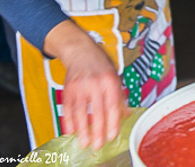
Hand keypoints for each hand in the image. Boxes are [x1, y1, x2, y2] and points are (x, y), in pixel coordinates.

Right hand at [47, 21, 124, 149]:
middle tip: (97, 145)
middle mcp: (95, 83)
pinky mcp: (68, 88)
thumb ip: (120, 97)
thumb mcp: (115, 77)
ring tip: (84, 143)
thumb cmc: (100, 65)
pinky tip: (71, 132)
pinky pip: (68, 108)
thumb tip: (126, 116)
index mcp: (110, 81)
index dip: (112, 122)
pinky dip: (69, 121)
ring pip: (80, 111)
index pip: (112, 105)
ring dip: (81, 129)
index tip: (111, 136)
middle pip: (97, 110)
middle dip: (97, 130)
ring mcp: (80, 86)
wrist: (80, 50)